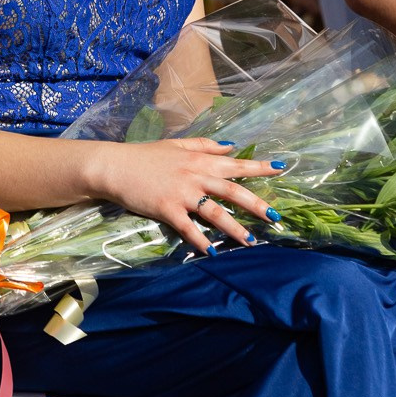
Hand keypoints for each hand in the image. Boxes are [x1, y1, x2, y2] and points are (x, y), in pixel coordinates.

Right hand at [94, 138, 283, 253]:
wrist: (114, 166)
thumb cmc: (145, 155)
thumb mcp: (177, 144)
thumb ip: (205, 145)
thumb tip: (231, 147)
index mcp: (199, 160)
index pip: (235, 164)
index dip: (259, 167)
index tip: (281, 169)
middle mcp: (195, 176)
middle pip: (233, 191)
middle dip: (256, 204)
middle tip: (275, 216)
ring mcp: (182, 194)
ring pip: (216, 213)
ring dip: (235, 228)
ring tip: (250, 240)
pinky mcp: (167, 210)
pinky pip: (189, 228)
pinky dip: (202, 241)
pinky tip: (214, 252)